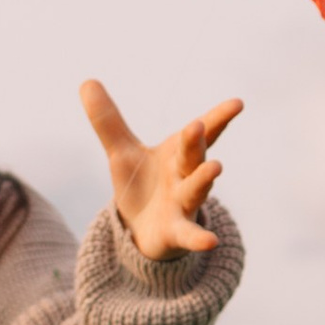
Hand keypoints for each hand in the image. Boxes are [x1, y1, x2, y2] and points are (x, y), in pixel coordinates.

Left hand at [80, 80, 239, 259]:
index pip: (202, 132)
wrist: (142, 230)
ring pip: (196, 190)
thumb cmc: (141, 185)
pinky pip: (189, 235)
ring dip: (203, 180)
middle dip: (195, 142)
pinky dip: (199, 239)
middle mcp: (186, 176)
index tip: (237, 103)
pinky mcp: (176, 231)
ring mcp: (183, 204)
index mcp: (177, 153)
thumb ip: (108, 121)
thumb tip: (86, 81)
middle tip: (197, 125)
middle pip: (193, 156)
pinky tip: (210, 242)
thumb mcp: (121, 152)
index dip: (218, 117)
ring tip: (215, 167)